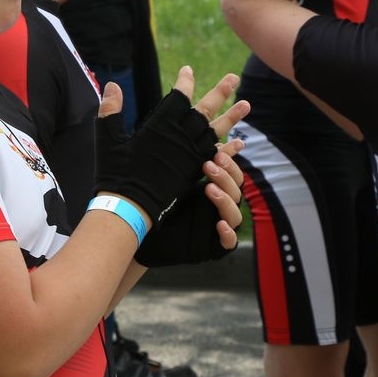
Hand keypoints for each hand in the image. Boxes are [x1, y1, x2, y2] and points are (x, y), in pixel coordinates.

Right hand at [95, 67, 247, 224]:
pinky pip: (217, 157)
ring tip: (246, 104)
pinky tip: (239, 143)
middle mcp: (180, 139)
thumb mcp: (107, 139)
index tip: (189, 69)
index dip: (185, 82)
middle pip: (204, 111)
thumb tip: (113, 85)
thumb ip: (110, 111)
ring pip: (215, 132)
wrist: (128, 208)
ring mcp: (190, 157)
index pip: (177, 98)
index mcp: (159, 127)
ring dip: (232, 118)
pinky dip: (229, 150)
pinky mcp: (194, 173)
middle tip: (233, 78)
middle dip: (219, 93)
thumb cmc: (115, 173)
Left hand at [134, 149, 245, 266]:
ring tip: (208, 188)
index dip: (229, 164)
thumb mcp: (169, 178)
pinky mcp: (213, 246)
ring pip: (236, 214)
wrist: (140, 233)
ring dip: (225, 200)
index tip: (216, 153)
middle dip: (225, 177)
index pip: (233, 173)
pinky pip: (229, 241)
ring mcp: (218, 226)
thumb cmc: (154, 203)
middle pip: (237, 190)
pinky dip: (228, 233)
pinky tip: (219, 224)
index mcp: (214, 188)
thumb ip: (182, 159)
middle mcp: (219, 206)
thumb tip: (189, 130)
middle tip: (208, 166)